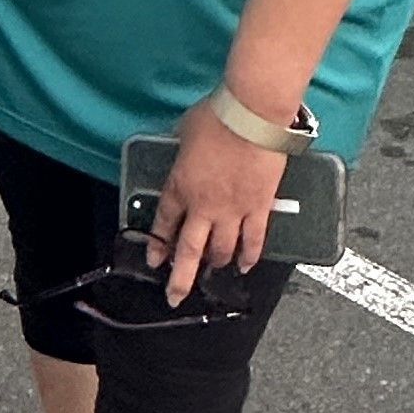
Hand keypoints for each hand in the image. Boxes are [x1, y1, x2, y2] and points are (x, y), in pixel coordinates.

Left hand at [143, 98, 285, 306]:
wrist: (252, 116)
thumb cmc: (217, 117)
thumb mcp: (186, 130)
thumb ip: (185, 148)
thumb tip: (187, 145)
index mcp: (180, 186)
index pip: (165, 223)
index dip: (158, 245)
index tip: (155, 260)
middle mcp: (203, 205)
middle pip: (189, 250)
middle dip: (180, 277)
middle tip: (174, 295)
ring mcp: (232, 210)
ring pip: (221, 251)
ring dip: (215, 264)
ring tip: (214, 271)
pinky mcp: (259, 208)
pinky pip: (253, 240)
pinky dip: (249, 256)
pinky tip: (245, 266)